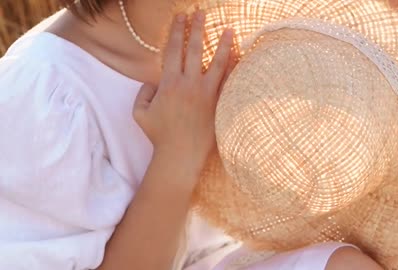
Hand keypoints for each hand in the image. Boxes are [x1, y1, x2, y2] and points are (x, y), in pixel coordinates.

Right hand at [133, 11, 235, 177]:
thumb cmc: (158, 135)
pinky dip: (233, 68)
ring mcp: (206, 94)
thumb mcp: (140, 113)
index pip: (173, 50)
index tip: (180, 17)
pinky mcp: (218, 104)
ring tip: (229, 28)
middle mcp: (189, 84)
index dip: (176, 31)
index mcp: (168, 83)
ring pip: (216, 62)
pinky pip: (227, 82)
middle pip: (194, 49)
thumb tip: (151, 80)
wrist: (180, 155)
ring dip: (222, 43)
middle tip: (200, 12)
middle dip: (196, 28)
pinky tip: (239, 57)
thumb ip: (143, 92)